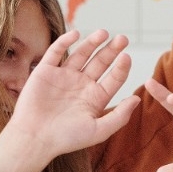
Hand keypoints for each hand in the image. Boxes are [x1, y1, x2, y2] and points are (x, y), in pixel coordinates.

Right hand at [0, 29, 138, 171]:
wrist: (35, 138)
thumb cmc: (66, 139)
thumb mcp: (98, 131)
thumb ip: (120, 116)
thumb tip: (137, 99)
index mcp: (95, 98)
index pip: (113, 78)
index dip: (121, 67)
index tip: (127, 57)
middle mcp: (81, 85)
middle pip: (100, 62)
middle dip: (111, 50)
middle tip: (123, 39)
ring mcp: (63, 76)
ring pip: (81, 54)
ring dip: (92, 42)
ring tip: (104, 33)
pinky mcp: (45, 71)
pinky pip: (56, 52)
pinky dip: (65, 41)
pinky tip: (76, 34)